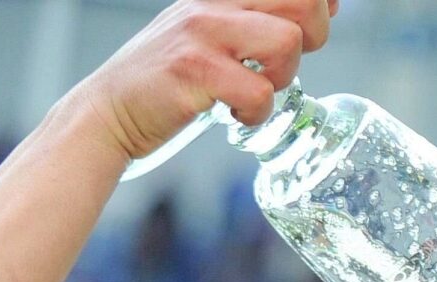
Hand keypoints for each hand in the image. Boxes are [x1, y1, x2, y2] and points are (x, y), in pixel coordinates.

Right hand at [66, 0, 335, 161]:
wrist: (109, 112)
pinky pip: (259, 90)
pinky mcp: (193, 70)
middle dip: (315, 36)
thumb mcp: (213, 37)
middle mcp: (210, 5)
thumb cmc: (170, 81)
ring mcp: (200, 34)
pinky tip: (236, 114)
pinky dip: (256, 113)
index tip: (328, 13)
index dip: (320, 1)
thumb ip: (258, 22)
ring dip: (283, 76)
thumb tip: (323, 8)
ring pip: (287, 41)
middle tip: (284, 65)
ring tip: (256, 90)